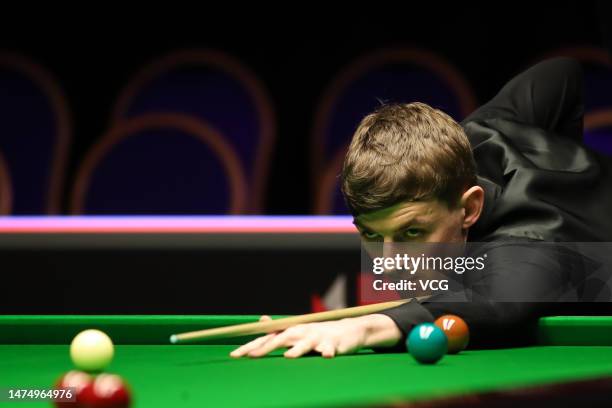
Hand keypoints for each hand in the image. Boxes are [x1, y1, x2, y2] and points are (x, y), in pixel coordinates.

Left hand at [230, 314, 401, 358]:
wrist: (348, 330)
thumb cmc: (318, 333)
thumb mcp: (298, 330)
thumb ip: (279, 330)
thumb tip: (261, 321)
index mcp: (291, 331)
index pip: (267, 338)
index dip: (251, 346)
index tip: (234, 355)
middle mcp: (301, 332)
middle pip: (281, 339)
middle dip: (266, 348)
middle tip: (251, 357)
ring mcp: (318, 338)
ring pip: (306, 344)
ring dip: (297, 350)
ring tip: (288, 357)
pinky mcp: (334, 344)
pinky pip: (330, 349)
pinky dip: (328, 352)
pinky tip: (326, 356)